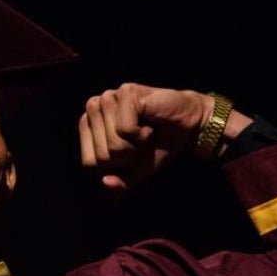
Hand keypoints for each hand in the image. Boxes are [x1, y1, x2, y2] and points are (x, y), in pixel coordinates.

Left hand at [78, 84, 209, 192]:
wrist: (188, 127)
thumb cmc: (158, 145)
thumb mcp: (137, 170)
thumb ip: (120, 182)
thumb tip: (106, 183)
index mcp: (87, 125)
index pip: (89, 163)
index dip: (115, 167)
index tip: (131, 153)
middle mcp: (93, 108)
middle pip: (101, 156)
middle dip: (128, 156)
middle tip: (141, 141)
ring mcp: (108, 97)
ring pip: (113, 144)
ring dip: (136, 146)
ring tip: (145, 131)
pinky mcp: (125, 92)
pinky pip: (125, 130)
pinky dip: (142, 135)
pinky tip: (150, 123)